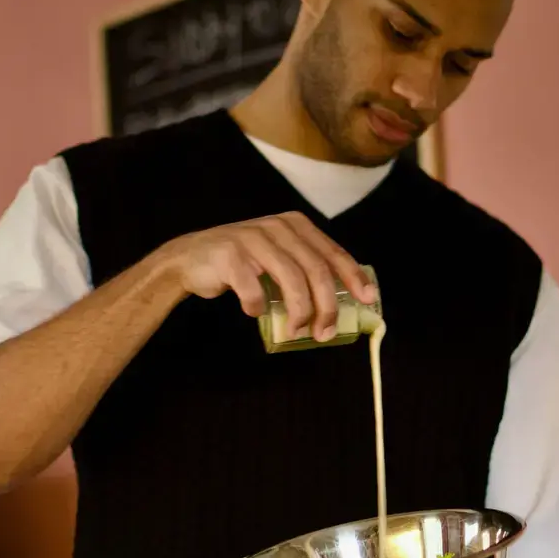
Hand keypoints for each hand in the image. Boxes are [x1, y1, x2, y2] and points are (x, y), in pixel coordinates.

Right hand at [159, 212, 376, 341]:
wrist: (191, 259)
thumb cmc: (242, 263)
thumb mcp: (278, 257)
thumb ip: (304, 268)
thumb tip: (342, 302)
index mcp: (295, 225)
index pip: (332, 253)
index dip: (353, 278)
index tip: (367, 300)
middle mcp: (278, 226)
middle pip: (316, 270)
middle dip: (326, 306)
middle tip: (325, 332)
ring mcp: (253, 238)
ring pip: (291, 280)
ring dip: (298, 313)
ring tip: (295, 331)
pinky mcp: (230, 256)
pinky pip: (254, 289)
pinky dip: (257, 307)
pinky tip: (254, 312)